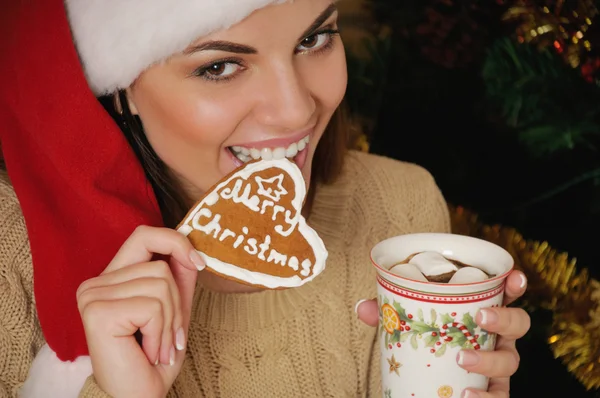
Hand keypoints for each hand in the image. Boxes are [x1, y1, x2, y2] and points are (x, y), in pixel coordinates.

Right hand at [76, 226, 204, 397]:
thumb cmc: (153, 358)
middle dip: (177, 301)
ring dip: (171, 322)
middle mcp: (96, 283)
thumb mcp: (173, 310)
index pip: (145, 235)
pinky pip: (153, 305)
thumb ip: (179, 278)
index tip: (199, 262)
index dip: (176, 242)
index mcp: (112, 278)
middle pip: (160, 264)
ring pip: (160, 283)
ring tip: (159, 346)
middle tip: (171, 334)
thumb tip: (192, 248)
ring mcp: (93, 295)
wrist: (137, 396)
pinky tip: (149, 351)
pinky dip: (161, 332)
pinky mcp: (98, 311)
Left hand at [356, 270, 529, 397]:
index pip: (505, 295)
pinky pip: (499, 397)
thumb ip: (387, 315)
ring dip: (489, 360)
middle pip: (518, 324)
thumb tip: (364, 308)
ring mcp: (497, 367)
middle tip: (480, 317)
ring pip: (510, 362)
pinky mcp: (492, 393)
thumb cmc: (424, 344)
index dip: (514, 284)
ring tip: (463, 359)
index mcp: (480, 314)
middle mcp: (496, 338)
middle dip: (505, 318)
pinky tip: (467, 396)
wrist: (425, 387)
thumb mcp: (406, 326)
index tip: (512, 277)